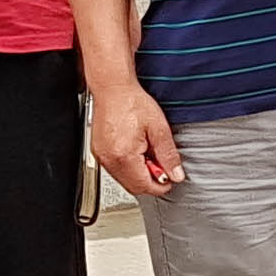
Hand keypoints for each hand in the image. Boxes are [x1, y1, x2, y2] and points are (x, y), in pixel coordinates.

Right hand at [90, 75, 184, 199]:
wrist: (112, 88)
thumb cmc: (132, 102)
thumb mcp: (159, 128)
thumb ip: (168, 155)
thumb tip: (176, 174)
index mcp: (124, 155)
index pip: (145, 186)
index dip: (161, 185)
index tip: (170, 178)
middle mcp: (109, 159)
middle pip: (133, 187)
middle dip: (150, 180)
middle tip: (160, 164)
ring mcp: (102, 156)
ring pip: (124, 180)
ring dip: (139, 174)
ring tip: (147, 152)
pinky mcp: (99, 152)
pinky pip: (115, 170)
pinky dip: (128, 166)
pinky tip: (135, 150)